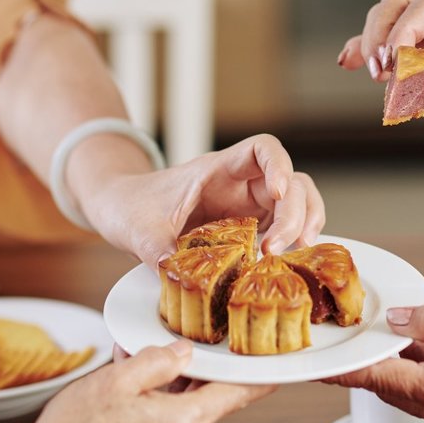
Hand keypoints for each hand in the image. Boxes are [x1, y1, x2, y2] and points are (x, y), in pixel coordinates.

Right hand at [12, 340, 275, 422]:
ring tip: (134, 357)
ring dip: (167, 379)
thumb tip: (183, 351)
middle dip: (193, 364)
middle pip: (208, 394)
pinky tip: (129, 378)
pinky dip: (156, 396)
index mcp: (186, 421)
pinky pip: (167, 416)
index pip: (240, 393)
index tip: (281, 360)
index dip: (261, 374)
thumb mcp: (119, 378)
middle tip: (179, 337)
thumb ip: (159, 360)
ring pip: (183, 402)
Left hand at [81, 134, 324, 269]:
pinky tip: (286, 261)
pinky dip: (292, 242)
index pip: (262, 149)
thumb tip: (174, 273)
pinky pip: (282, 229)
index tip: (279, 192)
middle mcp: (240, 184)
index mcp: (217, 170)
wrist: (120, 210)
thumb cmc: (130, 205)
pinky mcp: (247, 229)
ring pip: (295, 203)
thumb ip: (157, 250)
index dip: (279, 165)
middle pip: (290, 182)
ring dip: (303, 224)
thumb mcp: (139, 230)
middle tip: (275, 249)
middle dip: (294, 212)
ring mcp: (247, 206)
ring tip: (297, 253)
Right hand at [337, 0, 423, 225]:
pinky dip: (366, 54)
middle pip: (399, 5)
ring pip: (389, 24)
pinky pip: (389, 51)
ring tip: (378, 77)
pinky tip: (347, 62)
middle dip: (381, 34)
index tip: (392, 65)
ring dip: (373, 46)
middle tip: (379, 70)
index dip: (401, 33)